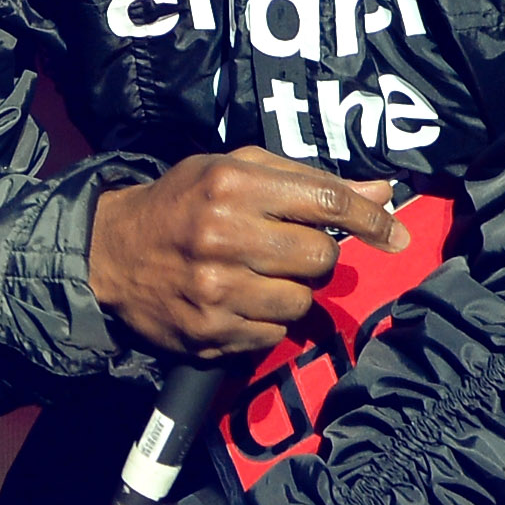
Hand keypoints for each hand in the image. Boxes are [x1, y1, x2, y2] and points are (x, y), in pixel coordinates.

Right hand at [89, 146, 406, 357]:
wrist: (110, 253)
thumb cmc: (181, 203)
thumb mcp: (233, 171)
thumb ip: (305, 179)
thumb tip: (381, 194)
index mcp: (231, 186)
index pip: (325, 200)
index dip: (369, 220)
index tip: (395, 234)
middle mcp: (224, 236)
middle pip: (320, 255)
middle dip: (313, 254)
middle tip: (283, 249)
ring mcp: (216, 289)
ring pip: (302, 300)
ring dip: (289, 290)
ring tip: (255, 276)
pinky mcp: (210, 332)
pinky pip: (275, 333)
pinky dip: (266, 319)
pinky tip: (237, 301)